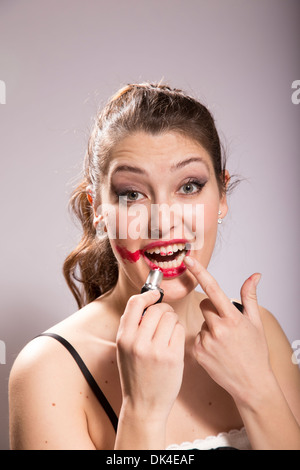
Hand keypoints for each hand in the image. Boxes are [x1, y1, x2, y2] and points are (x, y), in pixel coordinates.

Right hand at [116, 289, 184, 421]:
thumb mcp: (125, 349)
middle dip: (165, 309)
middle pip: (158, 308)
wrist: (144, 405)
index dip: (148, 294)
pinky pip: (179, 330)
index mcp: (124, 338)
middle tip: (166, 317)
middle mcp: (138, 343)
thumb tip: (148, 301)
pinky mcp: (172, 357)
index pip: (135, 303)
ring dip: (173, 320)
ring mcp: (156, 350)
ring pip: (171, 317)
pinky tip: (174, 342)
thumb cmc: (136, 375)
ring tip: (169, 332)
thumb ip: (132, 326)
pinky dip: (178, 332)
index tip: (155, 294)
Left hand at [183, 255, 271, 406]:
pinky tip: (216, 350)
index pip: (213, 289)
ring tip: (224, 342)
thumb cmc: (255, 352)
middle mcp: (218, 329)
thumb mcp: (256, 323)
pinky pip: (197, 336)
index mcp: (233, 319)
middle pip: (205, 304)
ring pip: (202, 321)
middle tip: (226, 324)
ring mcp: (206, 342)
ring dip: (210, 326)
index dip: (200, 272)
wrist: (251, 383)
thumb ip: (250, 296)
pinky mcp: (197, 352)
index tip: (189, 260)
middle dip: (213, 308)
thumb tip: (255, 275)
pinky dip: (205, 340)